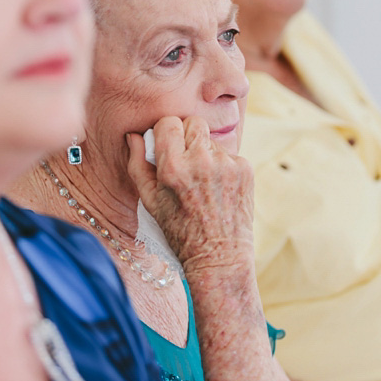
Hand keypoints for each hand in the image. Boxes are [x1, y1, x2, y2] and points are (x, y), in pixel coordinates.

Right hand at [125, 115, 254, 272]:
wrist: (219, 258)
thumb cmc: (179, 232)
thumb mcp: (150, 201)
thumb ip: (137, 164)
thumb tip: (134, 136)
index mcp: (174, 168)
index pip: (168, 122)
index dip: (165, 132)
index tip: (166, 145)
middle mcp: (201, 161)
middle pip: (193, 122)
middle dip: (186, 135)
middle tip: (184, 159)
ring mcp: (227, 164)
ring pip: (212, 140)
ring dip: (205, 153)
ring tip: (202, 182)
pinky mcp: (246, 169)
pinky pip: (229, 155)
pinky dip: (223, 167)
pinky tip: (218, 189)